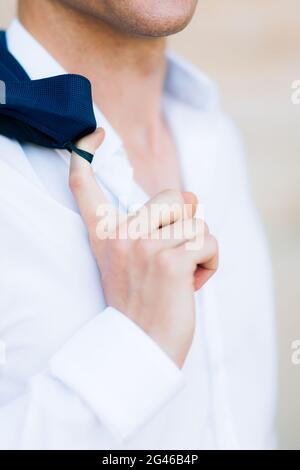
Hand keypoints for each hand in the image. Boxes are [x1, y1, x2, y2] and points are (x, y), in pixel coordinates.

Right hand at [69, 129, 217, 367]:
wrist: (142, 346)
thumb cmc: (143, 302)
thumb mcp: (135, 260)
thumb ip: (154, 226)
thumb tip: (192, 196)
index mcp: (105, 235)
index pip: (85, 188)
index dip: (85, 156)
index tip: (93, 135)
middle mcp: (120, 235)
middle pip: (174, 196)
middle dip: (184, 222)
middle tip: (171, 256)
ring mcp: (144, 246)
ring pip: (196, 222)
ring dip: (198, 249)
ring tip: (181, 275)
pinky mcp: (170, 261)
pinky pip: (209, 242)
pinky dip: (210, 263)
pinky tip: (193, 283)